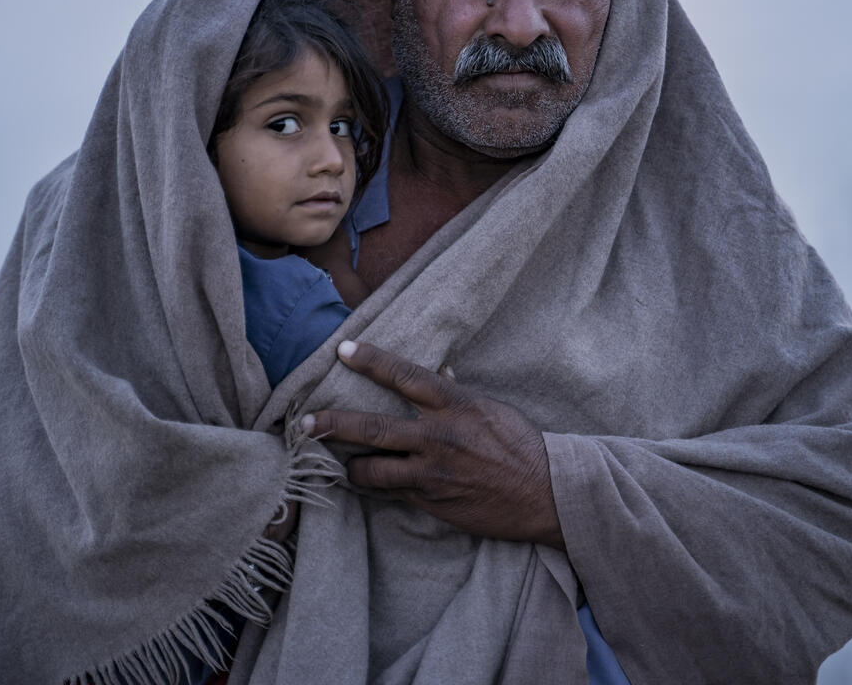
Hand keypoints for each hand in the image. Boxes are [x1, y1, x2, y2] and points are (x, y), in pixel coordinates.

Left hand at [302, 340, 564, 548]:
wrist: (547, 494)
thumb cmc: (521, 445)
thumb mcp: (491, 409)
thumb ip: (456, 394)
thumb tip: (436, 372)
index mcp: (455, 405)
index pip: (404, 376)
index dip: (370, 360)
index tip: (343, 349)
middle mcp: (439, 437)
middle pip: (373, 428)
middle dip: (333, 424)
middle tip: (304, 422)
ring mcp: (433, 474)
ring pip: (373, 471)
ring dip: (352, 467)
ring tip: (341, 464)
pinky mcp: (432, 503)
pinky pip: (393, 494)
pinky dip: (379, 488)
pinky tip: (370, 485)